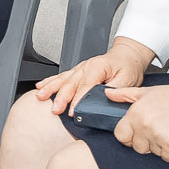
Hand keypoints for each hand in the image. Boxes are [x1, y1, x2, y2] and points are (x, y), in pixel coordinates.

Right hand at [32, 40, 151, 115]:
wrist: (127, 56)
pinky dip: (50, 81)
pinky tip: (41, 86)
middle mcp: (86, 66)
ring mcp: (80, 68)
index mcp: (97, 67)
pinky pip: (61, 76)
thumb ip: (114, 90)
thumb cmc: (128, 67)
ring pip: (62, 79)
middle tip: (55, 110)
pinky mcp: (77, 71)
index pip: (85, 86)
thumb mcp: (127, 80)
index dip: (77, 100)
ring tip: (40, 97)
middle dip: (60, 97)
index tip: (73, 112)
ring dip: (50, 89)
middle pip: (70, 83)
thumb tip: (103, 101)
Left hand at [109, 82, 168, 162]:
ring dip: (161, 146)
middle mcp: (144, 126)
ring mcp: (157, 137)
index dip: (128, 137)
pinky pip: (168, 157)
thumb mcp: (147, 92)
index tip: (136, 135)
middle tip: (158, 132)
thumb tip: (108, 94)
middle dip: (146, 142)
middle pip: (137, 147)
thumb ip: (125, 94)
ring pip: (153, 152)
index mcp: (135, 114)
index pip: (121, 135)